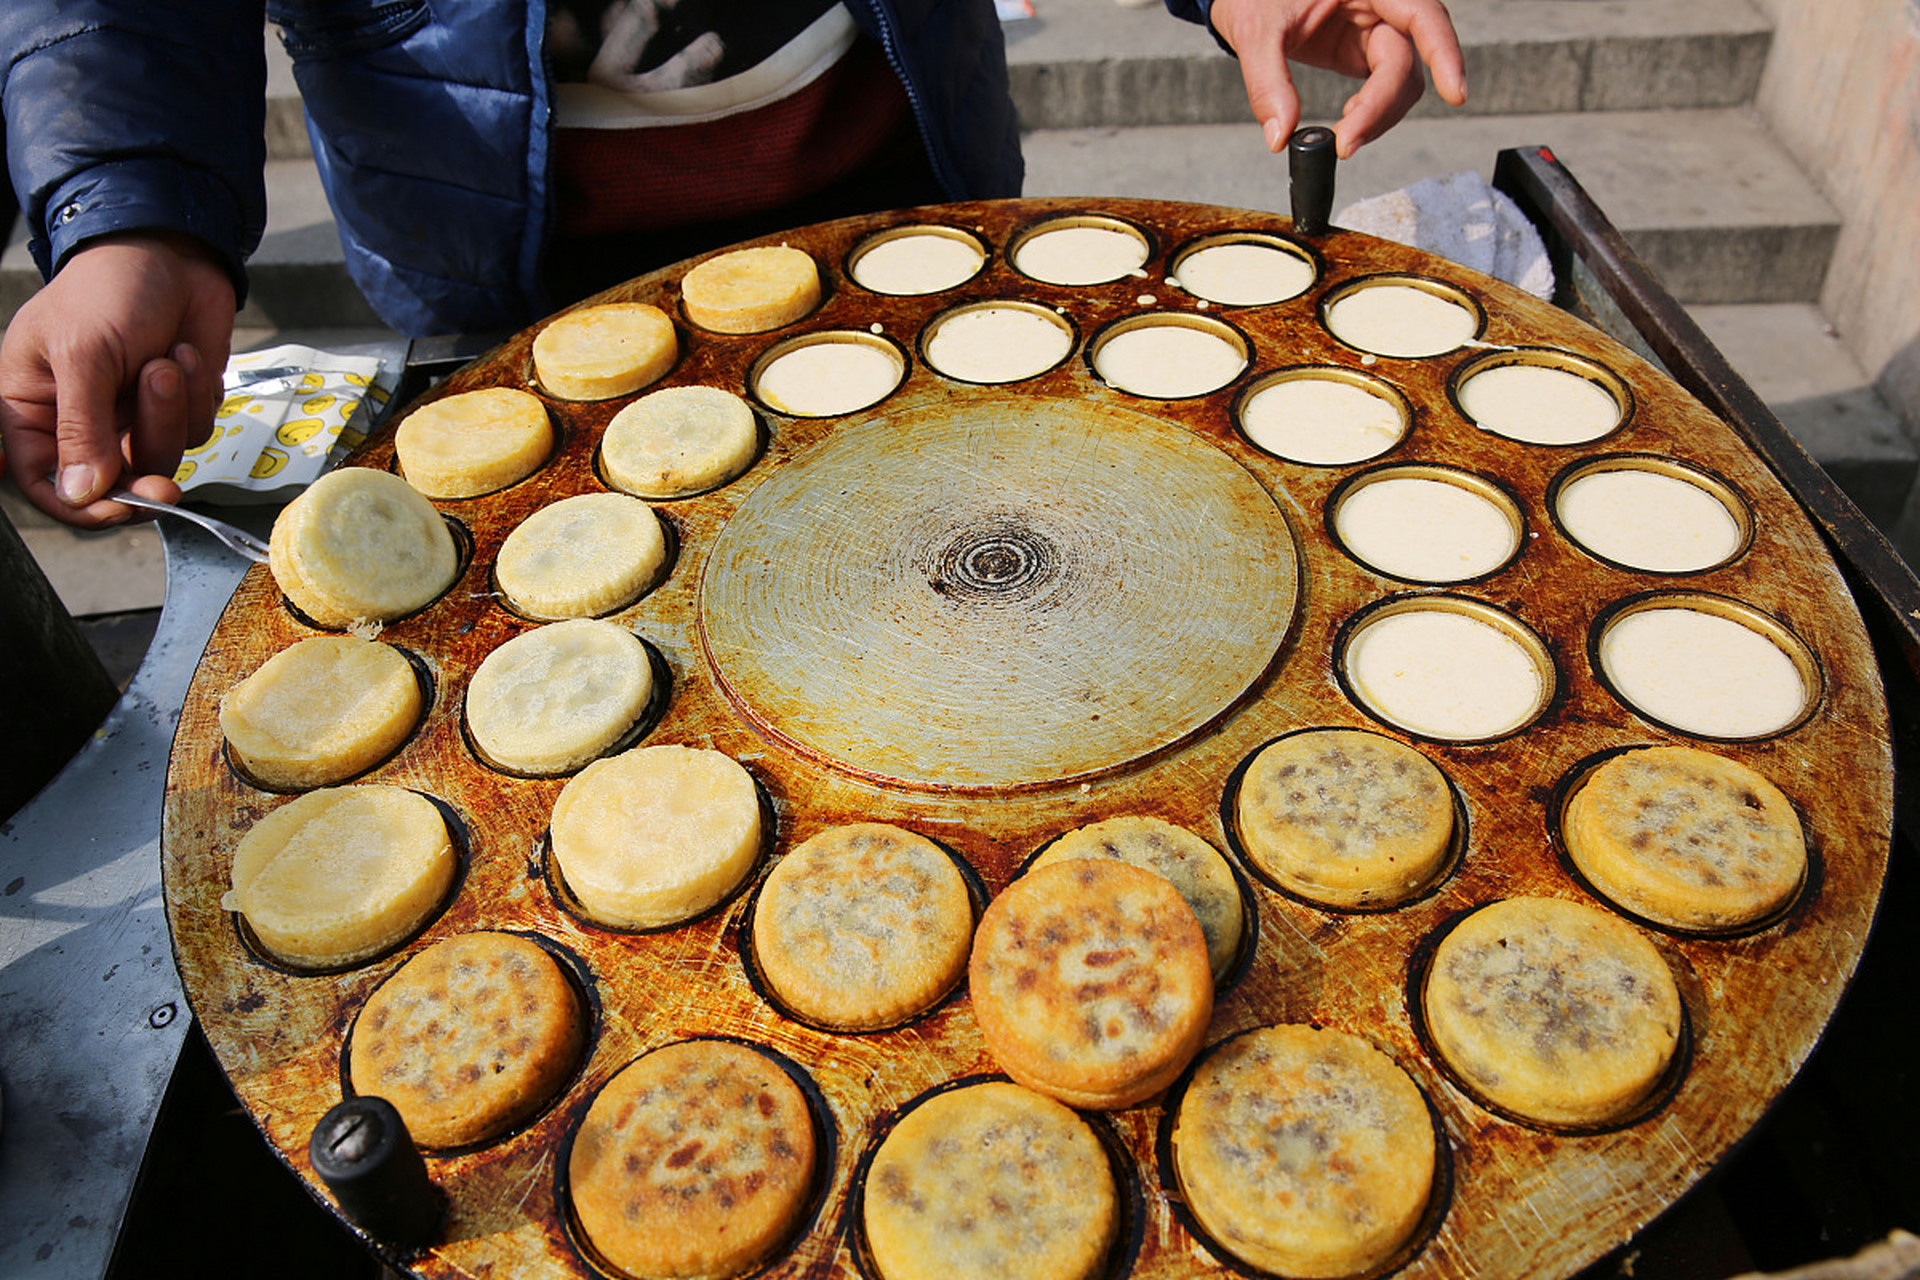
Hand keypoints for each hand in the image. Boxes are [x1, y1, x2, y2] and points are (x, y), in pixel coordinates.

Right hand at [0, 233, 235, 527]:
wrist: (171, 251)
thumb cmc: (109, 290)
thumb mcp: (83, 353)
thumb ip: (83, 427)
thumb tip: (81, 492)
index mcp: (34, 407)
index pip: (45, 483)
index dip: (80, 508)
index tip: (118, 512)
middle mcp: (82, 420)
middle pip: (113, 483)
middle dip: (143, 479)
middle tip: (166, 485)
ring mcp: (133, 415)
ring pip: (161, 457)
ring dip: (170, 414)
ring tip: (164, 361)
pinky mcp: (179, 405)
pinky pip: (196, 431)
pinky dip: (195, 397)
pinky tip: (183, 354)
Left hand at [1209, 0, 1467, 158]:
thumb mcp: (1255, 31)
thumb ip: (1268, 83)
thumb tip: (1281, 137)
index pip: (1423, 16)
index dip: (1444, 53)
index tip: (1455, 94)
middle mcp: (1382, 6)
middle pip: (1409, 61)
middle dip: (1382, 108)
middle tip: (1346, 143)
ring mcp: (1376, 30)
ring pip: (1402, 81)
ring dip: (1378, 116)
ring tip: (1343, 137)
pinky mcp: (1364, 52)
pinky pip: (1384, 88)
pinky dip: (1370, 113)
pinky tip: (1348, 124)